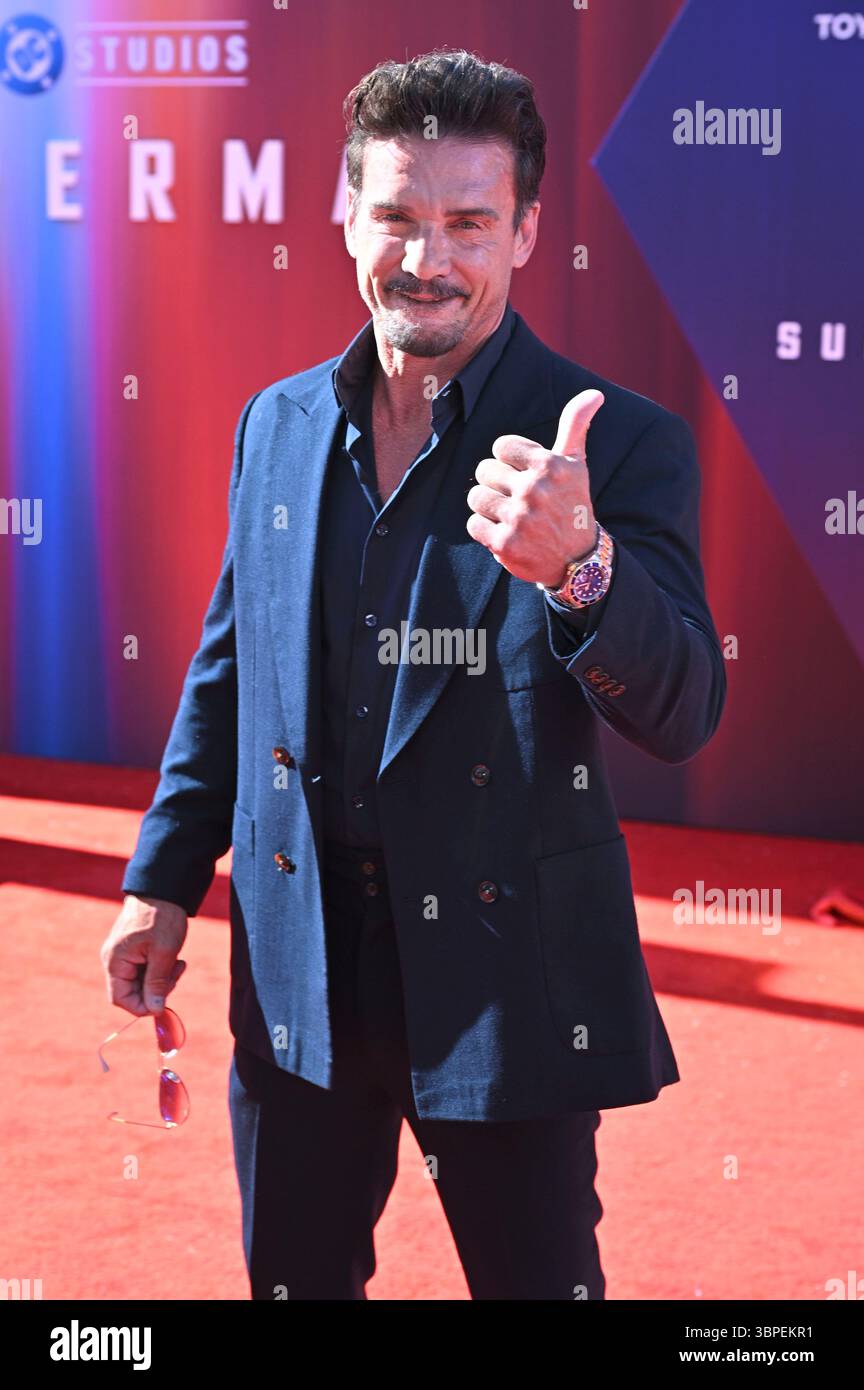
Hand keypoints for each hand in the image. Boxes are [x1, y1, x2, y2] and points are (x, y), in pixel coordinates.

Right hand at [100, 895, 187, 1015]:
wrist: (163, 887)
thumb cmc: (162, 916)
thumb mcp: (164, 952)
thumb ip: (157, 983)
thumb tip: (154, 1010)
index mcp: (116, 961)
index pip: (121, 999)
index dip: (143, 1006)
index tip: (165, 1001)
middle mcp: (114, 960)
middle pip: (132, 991)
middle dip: (157, 989)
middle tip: (177, 972)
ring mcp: (123, 954)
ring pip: (141, 981)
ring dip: (161, 978)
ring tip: (178, 963)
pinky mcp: (133, 949)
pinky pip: (144, 969)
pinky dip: (160, 968)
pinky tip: (174, 958)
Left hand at [466, 389, 604, 585]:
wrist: (578, 560)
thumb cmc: (572, 504)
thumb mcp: (576, 463)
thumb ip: (576, 424)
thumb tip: (595, 393)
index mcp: (549, 464)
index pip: (500, 446)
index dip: (510, 462)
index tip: (527, 476)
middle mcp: (534, 490)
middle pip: (484, 471)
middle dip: (497, 484)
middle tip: (519, 500)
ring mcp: (519, 518)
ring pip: (475, 497)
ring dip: (488, 508)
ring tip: (511, 516)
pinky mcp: (505, 544)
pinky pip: (473, 525)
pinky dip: (485, 531)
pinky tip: (507, 534)